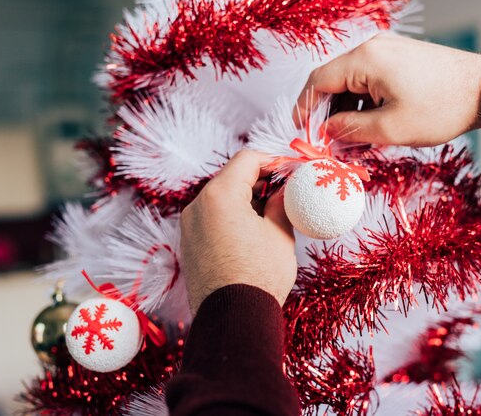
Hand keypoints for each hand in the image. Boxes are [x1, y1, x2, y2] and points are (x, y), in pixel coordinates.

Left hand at [180, 150, 296, 313]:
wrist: (232, 320)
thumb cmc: (259, 276)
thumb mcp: (280, 233)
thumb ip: (281, 202)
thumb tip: (284, 189)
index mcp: (219, 195)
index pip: (247, 160)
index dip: (273, 161)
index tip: (291, 172)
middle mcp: (197, 205)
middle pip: (231, 177)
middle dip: (260, 181)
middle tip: (285, 193)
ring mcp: (189, 226)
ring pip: (220, 198)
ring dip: (245, 199)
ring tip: (271, 216)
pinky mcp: (188, 244)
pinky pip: (211, 218)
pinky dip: (231, 217)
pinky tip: (252, 233)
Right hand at [295, 34, 480, 146]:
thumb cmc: (441, 109)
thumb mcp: (390, 128)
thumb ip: (350, 131)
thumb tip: (325, 134)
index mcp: (365, 59)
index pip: (318, 81)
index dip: (304, 109)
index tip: (301, 133)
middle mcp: (372, 47)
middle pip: (332, 81)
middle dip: (326, 114)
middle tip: (326, 143)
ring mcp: (387, 50)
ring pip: (351, 82)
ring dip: (346, 111)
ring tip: (350, 141)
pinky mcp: (399, 58)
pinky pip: (368, 80)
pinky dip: (362, 103)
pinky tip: (368, 126)